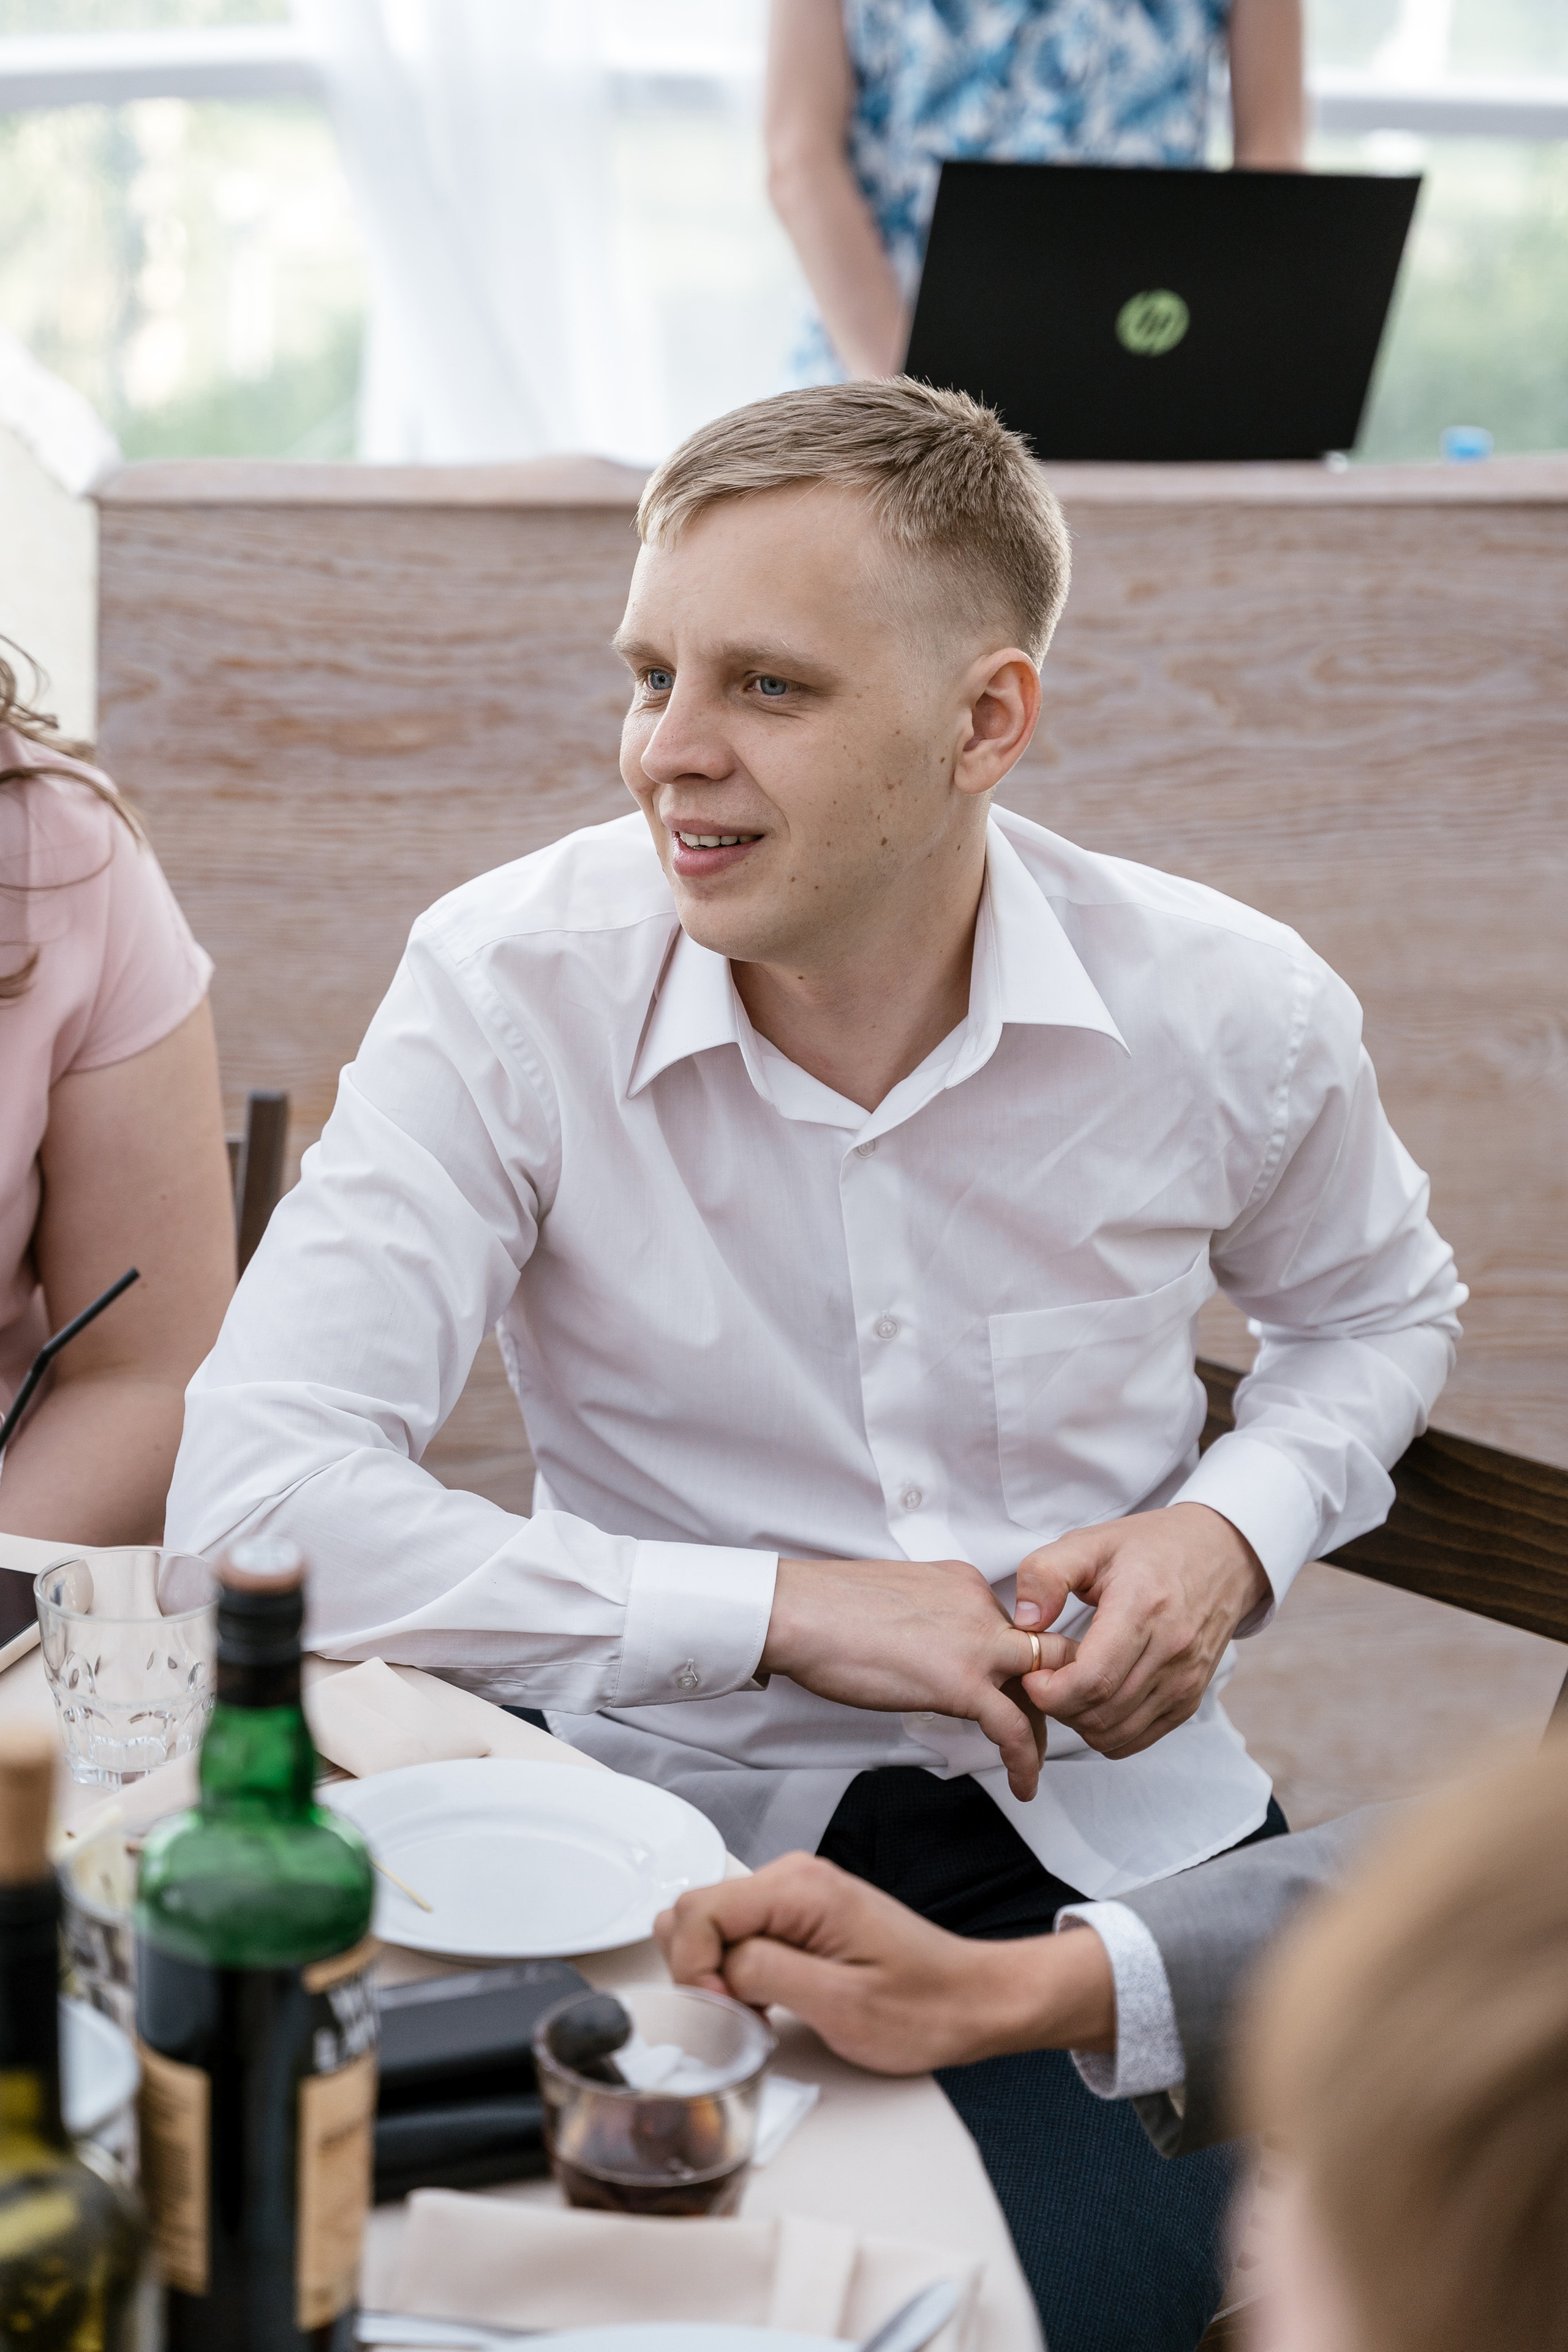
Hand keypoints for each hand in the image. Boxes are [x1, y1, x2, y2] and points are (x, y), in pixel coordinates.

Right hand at [655, 1851, 1114, 2072]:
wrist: (973, 2001)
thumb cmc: (923, 2008)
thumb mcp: (839, 2003)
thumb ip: (764, 1974)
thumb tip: (711, 1969)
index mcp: (799, 1888)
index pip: (697, 1911)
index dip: (695, 1969)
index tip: (723, 2011)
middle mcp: (793, 1877)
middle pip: (695, 1911)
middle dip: (698, 1969)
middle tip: (737, 2015)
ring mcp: (796, 1894)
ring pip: (712, 1924)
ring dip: (716, 1972)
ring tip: (758, 2011)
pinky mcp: (801, 1916)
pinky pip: (740, 1935)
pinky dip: (736, 1971)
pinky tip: (767, 2001)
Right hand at [762, 1555, 1044, 1798]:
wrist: (799, 1611)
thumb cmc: (826, 1607)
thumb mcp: (897, 1598)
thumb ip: (927, 1620)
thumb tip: (923, 1649)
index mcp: (963, 1585)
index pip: (1011, 1627)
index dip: (1016, 1663)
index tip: (1010, 1688)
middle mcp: (980, 1607)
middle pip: (1040, 1654)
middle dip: (1050, 1692)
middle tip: (1041, 1726)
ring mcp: (976, 1643)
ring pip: (1043, 1689)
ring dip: (1045, 1731)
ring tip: (1035, 1763)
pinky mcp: (962, 1683)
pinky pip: (1014, 1729)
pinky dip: (1025, 1761)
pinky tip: (1021, 1784)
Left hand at [1015, 1503, 1269, 1759]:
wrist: (1220, 1554)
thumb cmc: (1149, 1547)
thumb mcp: (1090, 1542)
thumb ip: (1046, 1574)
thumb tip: (1025, 1622)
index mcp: (1143, 1608)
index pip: (1092, 1680)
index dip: (1049, 1690)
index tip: (1031, 1671)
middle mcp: (1171, 1651)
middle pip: (1098, 1713)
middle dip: (1056, 1704)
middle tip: (1045, 1674)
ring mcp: (1185, 1681)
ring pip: (1114, 1734)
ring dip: (1078, 1719)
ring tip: (1070, 1681)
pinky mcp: (1190, 1700)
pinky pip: (1136, 1739)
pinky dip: (1105, 1729)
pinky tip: (1096, 1694)